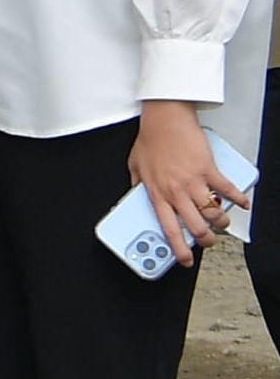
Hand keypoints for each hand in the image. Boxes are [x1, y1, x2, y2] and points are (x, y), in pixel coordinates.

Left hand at [130, 99, 244, 266]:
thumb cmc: (151, 139)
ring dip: (222, 221)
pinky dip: (239, 198)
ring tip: (222, 221)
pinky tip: (243, 203)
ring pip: (213, 213)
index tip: (185, 259)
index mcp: (156, 193)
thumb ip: (136, 185)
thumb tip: (134, 196)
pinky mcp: (209, 170)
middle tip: (209, 241)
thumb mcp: (135, 166)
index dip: (178, 248)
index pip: (168, 228)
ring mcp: (193, 181)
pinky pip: (228, 190)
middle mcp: (176, 191)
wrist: (165, 119)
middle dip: (206, 240)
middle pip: (195, 226)